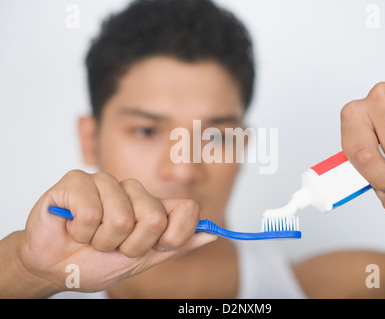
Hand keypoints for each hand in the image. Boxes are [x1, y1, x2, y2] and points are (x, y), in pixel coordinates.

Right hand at [16, 170, 215, 293]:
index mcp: (151, 206)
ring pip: (121, 218)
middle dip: (130, 246)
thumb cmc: (95, 262)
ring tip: (90, 237)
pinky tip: (73, 227)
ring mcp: (105, 182)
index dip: (175, 235)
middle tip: (111, 246)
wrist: (53, 268)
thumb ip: (177, 245)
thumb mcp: (143, 260)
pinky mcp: (77, 180)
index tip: (158, 247)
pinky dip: (80, 232)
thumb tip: (212, 233)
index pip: (186, 209)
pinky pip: (92, 212)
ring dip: (102, 241)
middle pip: (154, 218)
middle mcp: (132, 190)